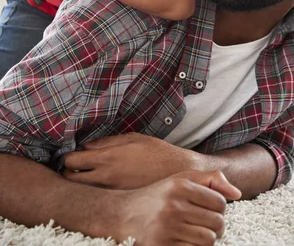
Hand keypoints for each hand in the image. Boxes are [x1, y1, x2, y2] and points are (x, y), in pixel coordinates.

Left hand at [63, 132, 203, 188]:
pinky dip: (95, 192)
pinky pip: (98, 198)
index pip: (71, 161)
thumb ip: (107, 142)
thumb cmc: (157, 152)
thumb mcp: (133, 138)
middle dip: (68, 173)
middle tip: (75, 168)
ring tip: (88, 176)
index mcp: (108, 158)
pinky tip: (103, 185)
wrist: (178, 173)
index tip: (72, 155)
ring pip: (82, 192)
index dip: (67, 158)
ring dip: (80, 183)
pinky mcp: (119, 202)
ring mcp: (111, 193)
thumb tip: (87, 146)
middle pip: (70, 180)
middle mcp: (106, 178)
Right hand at [111, 170, 240, 245]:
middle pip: (217, 223)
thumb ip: (211, 179)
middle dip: (217, 225)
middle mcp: (173, 205)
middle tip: (207, 224)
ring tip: (197, 232)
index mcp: (180, 186)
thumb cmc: (158, 196)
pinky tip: (186, 240)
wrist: (123, 214)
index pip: (220, 202)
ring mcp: (167, 228)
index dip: (220, 208)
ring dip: (207, 239)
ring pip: (208, 240)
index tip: (210, 209)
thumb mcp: (181, 179)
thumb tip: (238, 193)